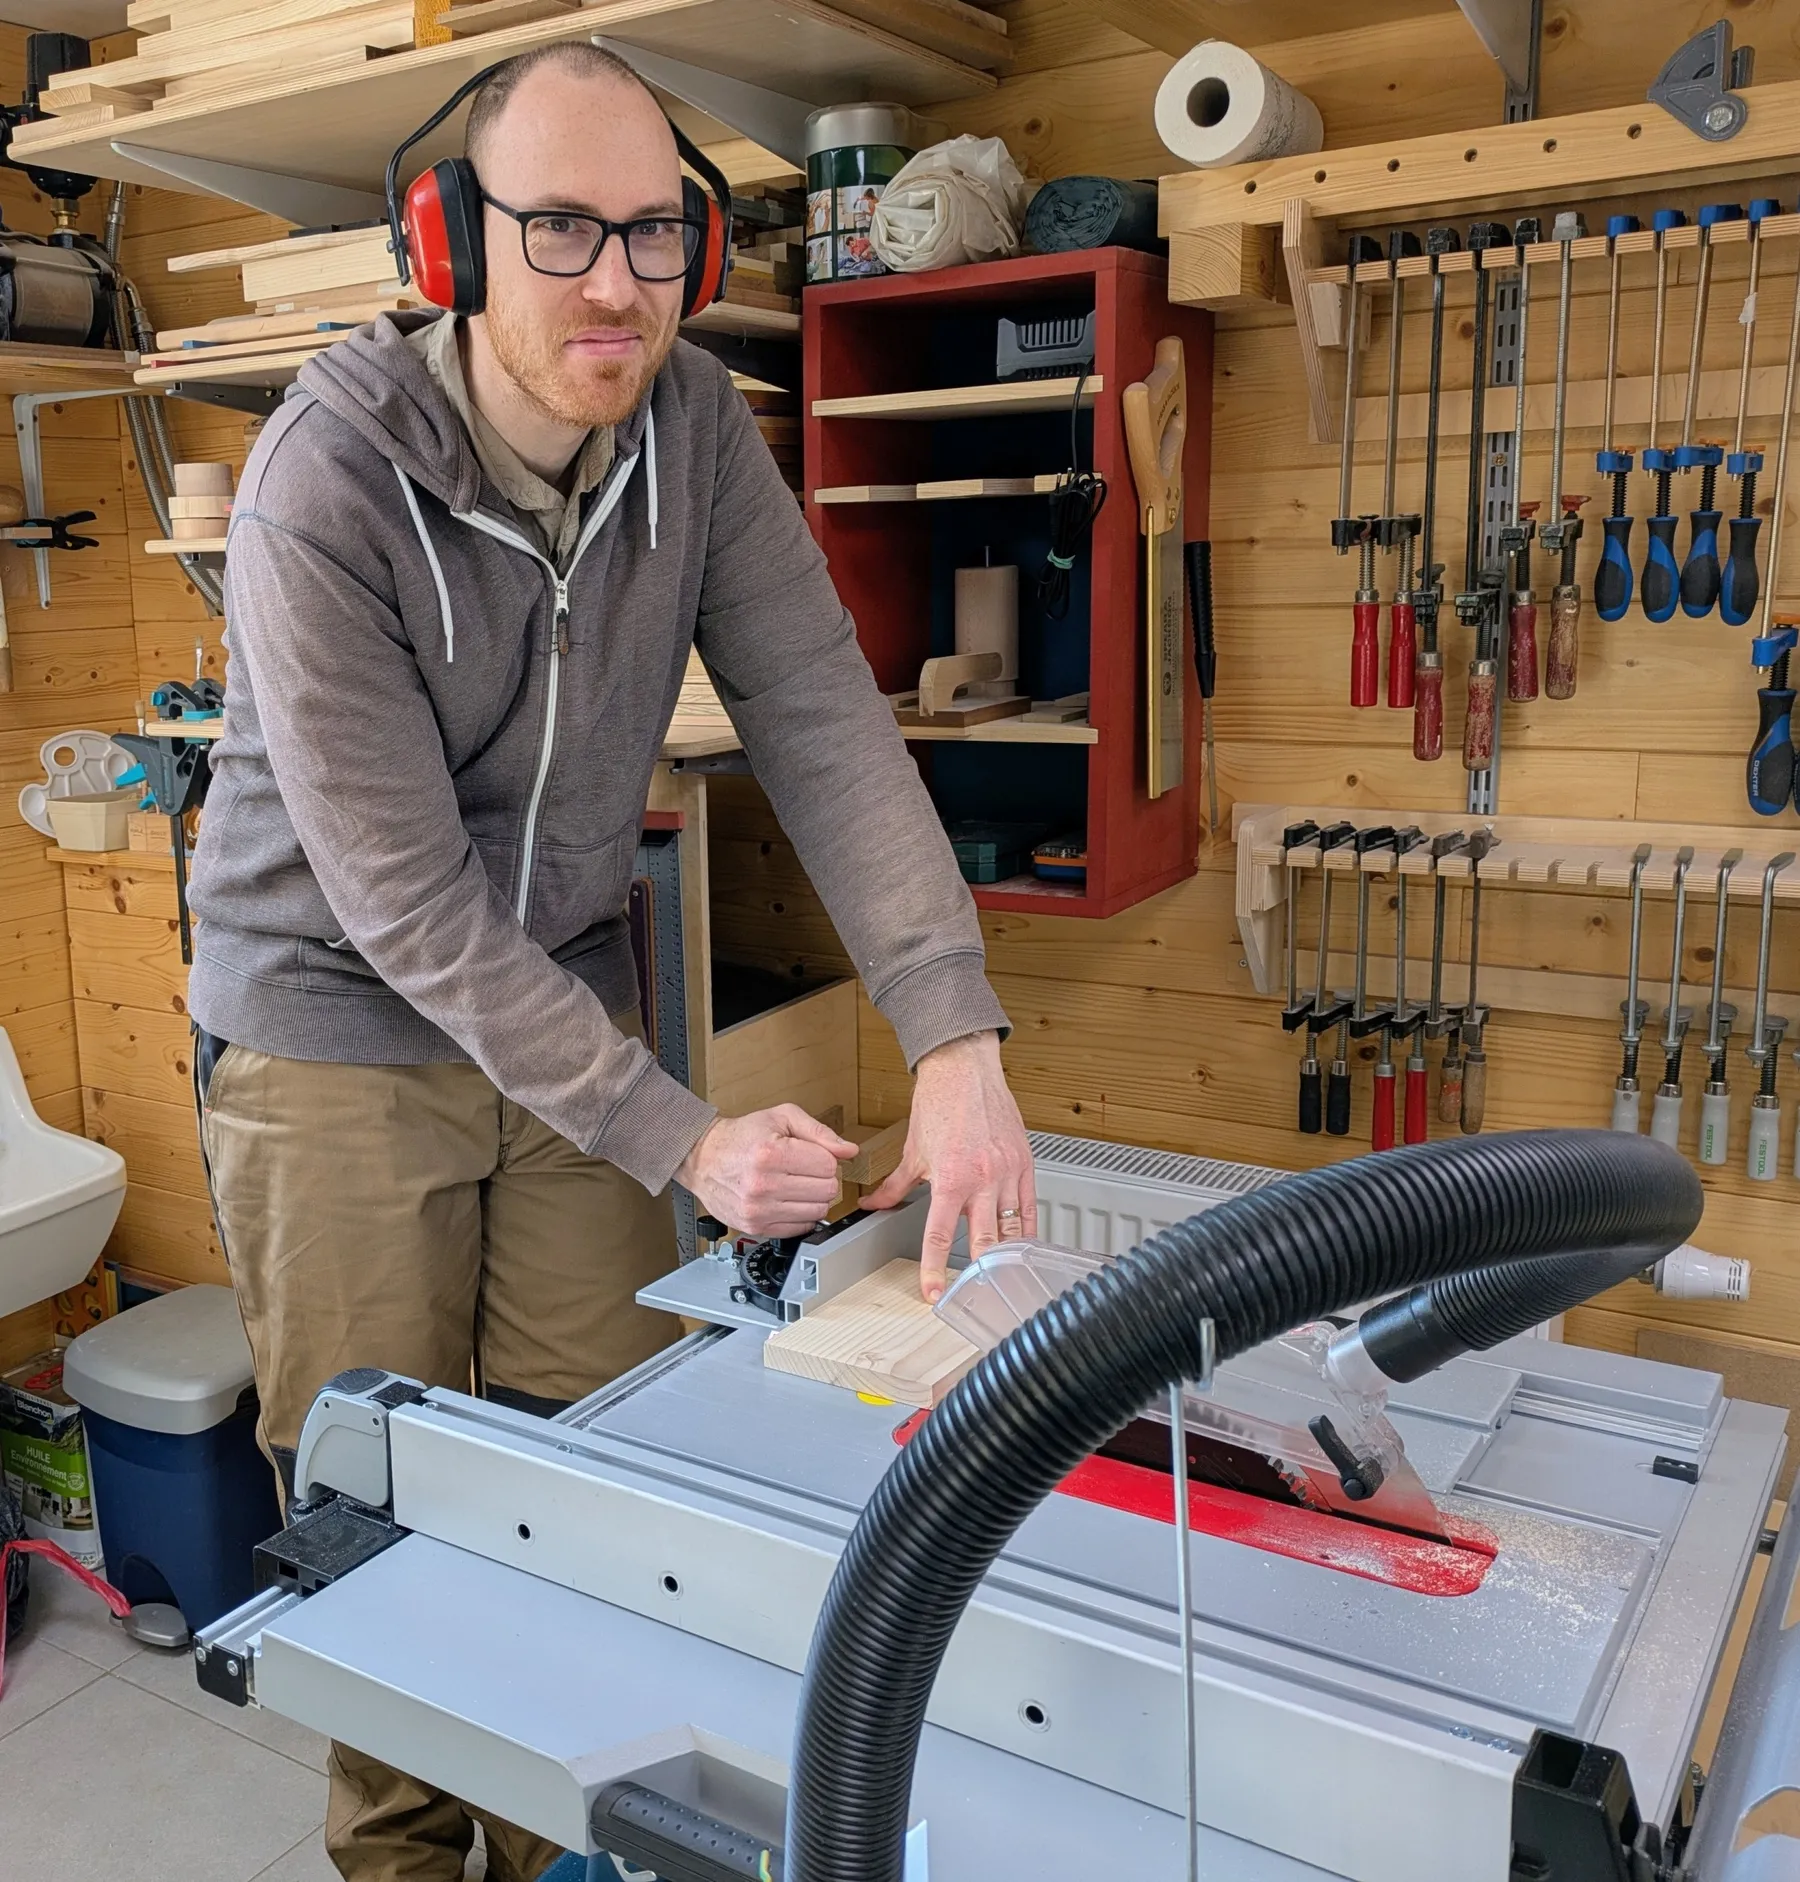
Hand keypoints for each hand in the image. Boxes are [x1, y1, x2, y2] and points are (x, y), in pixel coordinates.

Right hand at [675, 1105, 856, 1238]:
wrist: (703, 1158)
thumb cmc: (741, 1136)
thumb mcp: (781, 1117)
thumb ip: (819, 1131)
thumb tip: (849, 1150)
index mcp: (771, 1154)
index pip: (828, 1165)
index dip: (825, 1157)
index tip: (811, 1154)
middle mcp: (763, 1185)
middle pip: (827, 1190)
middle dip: (821, 1177)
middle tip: (803, 1169)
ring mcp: (759, 1209)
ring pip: (818, 1211)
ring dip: (812, 1197)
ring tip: (794, 1183)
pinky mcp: (756, 1227)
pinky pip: (801, 1227)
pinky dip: (800, 1214)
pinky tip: (786, 1199)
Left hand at [863, 1032, 1034, 1302]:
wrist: (965, 1070)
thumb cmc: (940, 1103)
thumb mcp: (912, 1151)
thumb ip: (895, 1186)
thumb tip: (874, 1205)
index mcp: (952, 1178)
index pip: (942, 1235)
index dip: (936, 1268)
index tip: (934, 1292)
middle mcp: (983, 1179)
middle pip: (985, 1241)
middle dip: (977, 1273)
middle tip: (970, 1294)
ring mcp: (1008, 1172)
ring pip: (1012, 1229)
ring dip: (1004, 1256)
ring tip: (998, 1278)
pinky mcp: (1025, 1164)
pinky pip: (1030, 1208)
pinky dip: (1026, 1231)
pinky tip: (1021, 1246)